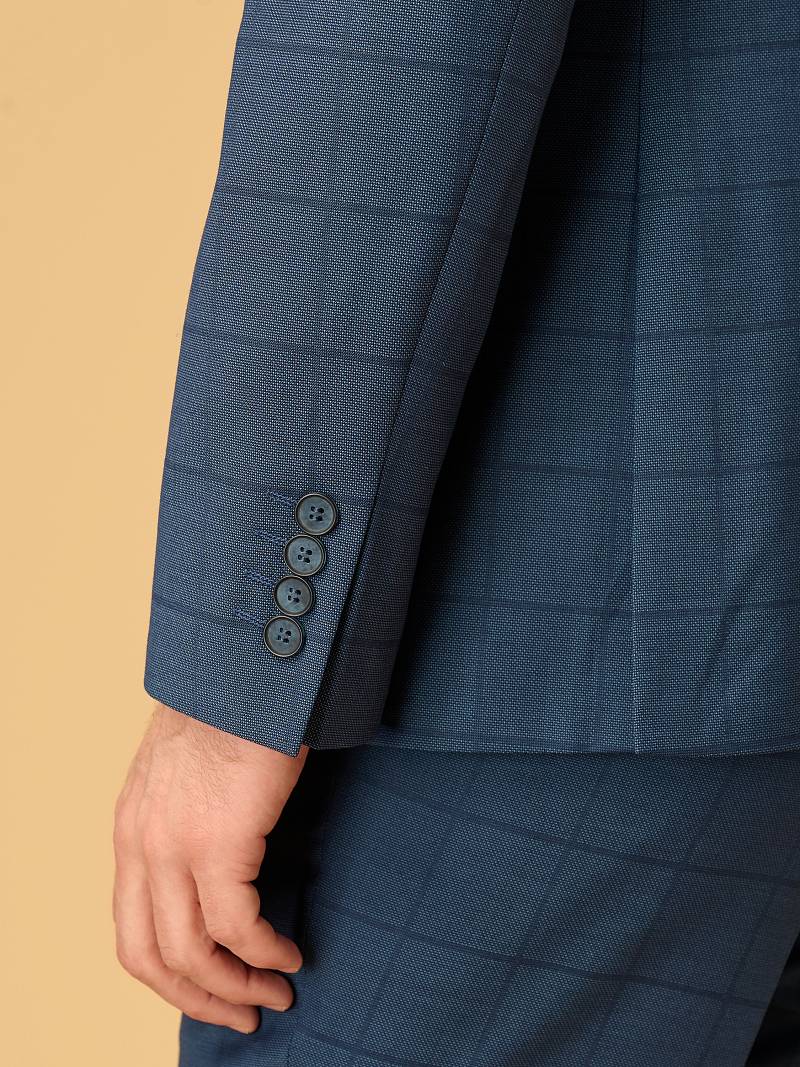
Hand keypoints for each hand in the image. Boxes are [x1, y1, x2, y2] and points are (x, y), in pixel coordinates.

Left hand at [113, 703, 307, 1032]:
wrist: (251, 666)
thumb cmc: (235, 710)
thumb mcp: (190, 770)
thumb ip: (189, 818)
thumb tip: (223, 864)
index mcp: (132, 829)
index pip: (131, 930)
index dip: (170, 975)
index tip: (213, 991)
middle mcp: (140, 844)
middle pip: (150, 957)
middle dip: (198, 998)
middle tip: (243, 1017)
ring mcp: (173, 845)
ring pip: (191, 953)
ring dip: (235, 987)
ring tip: (275, 997)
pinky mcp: (218, 842)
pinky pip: (239, 926)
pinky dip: (265, 953)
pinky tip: (291, 955)